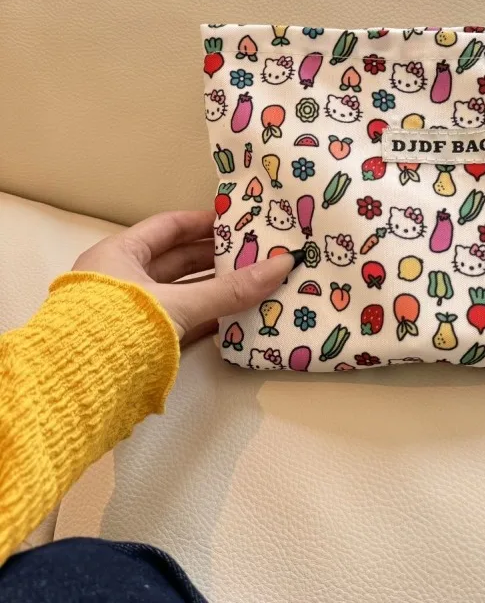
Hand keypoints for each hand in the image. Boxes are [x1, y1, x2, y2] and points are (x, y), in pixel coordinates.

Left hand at [72, 210, 295, 343]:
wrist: (78, 389)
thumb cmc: (117, 327)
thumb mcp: (179, 303)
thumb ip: (229, 290)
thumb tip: (280, 266)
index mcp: (118, 255)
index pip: (167, 227)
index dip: (202, 223)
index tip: (237, 222)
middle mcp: (121, 280)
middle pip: (177, 260)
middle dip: (215, 257)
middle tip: (254, 253)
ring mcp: (130, 313)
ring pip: (181, 293)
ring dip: (214, 289)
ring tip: (253, 283)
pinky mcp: (140, 342)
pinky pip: (180, 322)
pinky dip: (207, 318)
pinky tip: (236, 317)